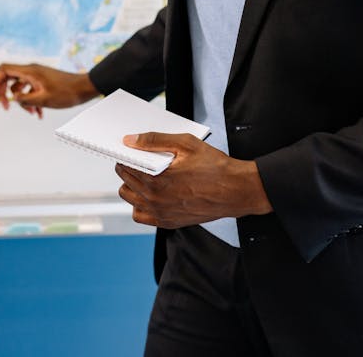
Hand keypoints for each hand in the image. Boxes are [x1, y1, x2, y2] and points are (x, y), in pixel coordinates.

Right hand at [0, 63, 98, 117]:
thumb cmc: (67, 93)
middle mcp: (32, 71)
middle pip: (9, 79)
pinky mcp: (43, 81)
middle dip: (6, 94)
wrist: (85, 88)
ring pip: (21, 88)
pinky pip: (31, 90)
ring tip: (32, 114)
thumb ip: (25, 99)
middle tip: (6, 107)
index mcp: (30, 71)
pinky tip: (39, 113)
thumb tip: (13, 98)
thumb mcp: (43, 99)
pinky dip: (32, 101)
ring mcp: (38, 75)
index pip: (4, 69)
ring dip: (23, 102)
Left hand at [115, 132, 271, 227]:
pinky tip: (150, 194)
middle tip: (138, 159)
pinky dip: (140, 205)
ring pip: (130, 199)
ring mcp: (161, 213)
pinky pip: (141, 215)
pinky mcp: (168, 222)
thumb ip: (155, 140)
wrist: (236, 190)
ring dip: (131, 186)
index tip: (129, 150)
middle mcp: (155, 199)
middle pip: (126, 181)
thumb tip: (131, 140)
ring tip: (144, 176)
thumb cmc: (214, 166)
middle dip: (128, 168)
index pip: (126, 166)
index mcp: (157, 179)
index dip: (126, 156)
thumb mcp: (185, 143)